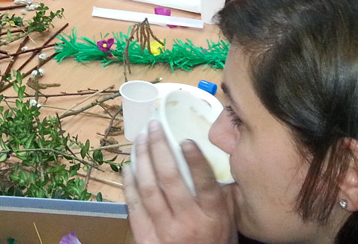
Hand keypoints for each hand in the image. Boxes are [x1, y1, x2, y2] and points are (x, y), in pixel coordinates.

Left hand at [124, 121, 236, 243]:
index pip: (205, 183)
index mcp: (213, 215)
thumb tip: (222, 155)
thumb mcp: (229, 218)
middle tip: (153, 126)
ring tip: (140, 139)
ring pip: (149, 189)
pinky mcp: (147, 239)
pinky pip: (134, 207)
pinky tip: (128, 166)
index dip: (194, 160)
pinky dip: (129, 184)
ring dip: (142, 159)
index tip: (185, 138)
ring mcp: (165, 231)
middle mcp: (188, 222)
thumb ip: (225, 190)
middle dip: (159, 148)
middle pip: (170, 179)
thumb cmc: (216, 241)